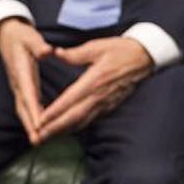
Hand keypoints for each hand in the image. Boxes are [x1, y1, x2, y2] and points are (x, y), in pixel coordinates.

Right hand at [0, 18, 52, 143]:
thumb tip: (48, 51)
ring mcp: (18, 87)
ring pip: (22, 109)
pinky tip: (40, 128)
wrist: (6, 35)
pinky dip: (31, 119)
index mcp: (21, 71)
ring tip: (38, 141)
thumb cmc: (20, 36)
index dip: (33, 109)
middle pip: (23, 107)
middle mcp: (18, 82)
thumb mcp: (30, 36)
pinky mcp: (21, 88)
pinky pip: (25, 107)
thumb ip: (38, 45)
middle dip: (30, 125)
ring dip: (29, 125)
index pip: (28, 93)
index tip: (39, 124)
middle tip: (37, 141)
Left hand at [36, 37, 153, 140]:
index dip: (55, 112)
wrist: (144, 58)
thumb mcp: (96, 47)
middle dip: (55, 128)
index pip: (70, 100)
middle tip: (39, 136)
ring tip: (49, 137)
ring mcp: (106, 103)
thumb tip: (55, 52)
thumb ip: (75, 54)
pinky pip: (91, 119)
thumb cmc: (120, 50)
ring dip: (65, 130)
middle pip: (74, 116)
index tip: (41, 120)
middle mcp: (99, 96)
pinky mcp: (110, 106)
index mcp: (94, 80)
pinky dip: (77, 126)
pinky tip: (67, 129)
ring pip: (82, 121)